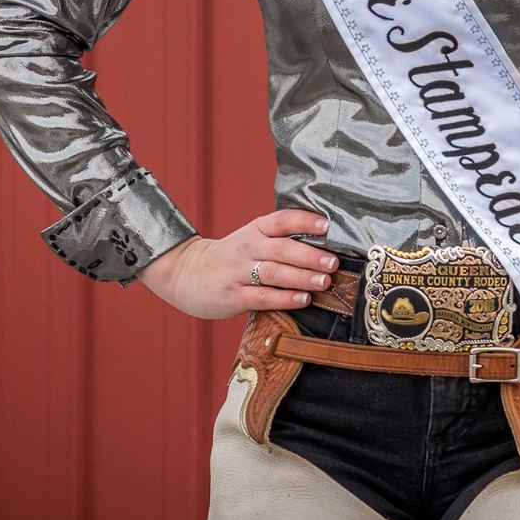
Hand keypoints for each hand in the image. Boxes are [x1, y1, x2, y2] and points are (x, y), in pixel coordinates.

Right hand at [137, 208, 341, 319]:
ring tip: (324, 281)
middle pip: (282, 248)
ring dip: (302, 277)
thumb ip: (279, 240)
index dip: (305, 221)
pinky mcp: (233, 296)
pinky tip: (303, 300)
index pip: (282, 220)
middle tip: (334, 262)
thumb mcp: (250, 239)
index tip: (326, 226)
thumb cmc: (229, 258)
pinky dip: (285, 298)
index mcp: (254, 230)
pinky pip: (262, 297)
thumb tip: (324, 246)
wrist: (185, 273)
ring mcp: (239, 272)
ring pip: (275, 272)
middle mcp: (247, 248)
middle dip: (311, 255)